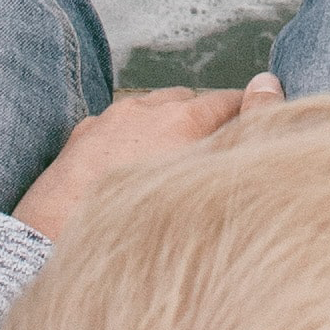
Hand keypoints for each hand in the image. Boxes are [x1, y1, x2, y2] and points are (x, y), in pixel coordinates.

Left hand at [12, 71, 279, 242]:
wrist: (59, 244)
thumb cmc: (141, 225)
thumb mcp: (205, 181)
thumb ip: (244, 132)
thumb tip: (270, 84)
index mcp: (183, 118)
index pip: (229, 100)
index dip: (248, 114)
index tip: (258, 131)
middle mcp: (144, 110)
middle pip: (188, 101)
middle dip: (204, 120)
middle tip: (215, 154)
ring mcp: (107, 121)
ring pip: (148, 112)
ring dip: (164, 128)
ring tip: (171, 162)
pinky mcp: (79, 139)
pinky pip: (115, 129)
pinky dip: (129, 141)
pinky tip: (129, 170)